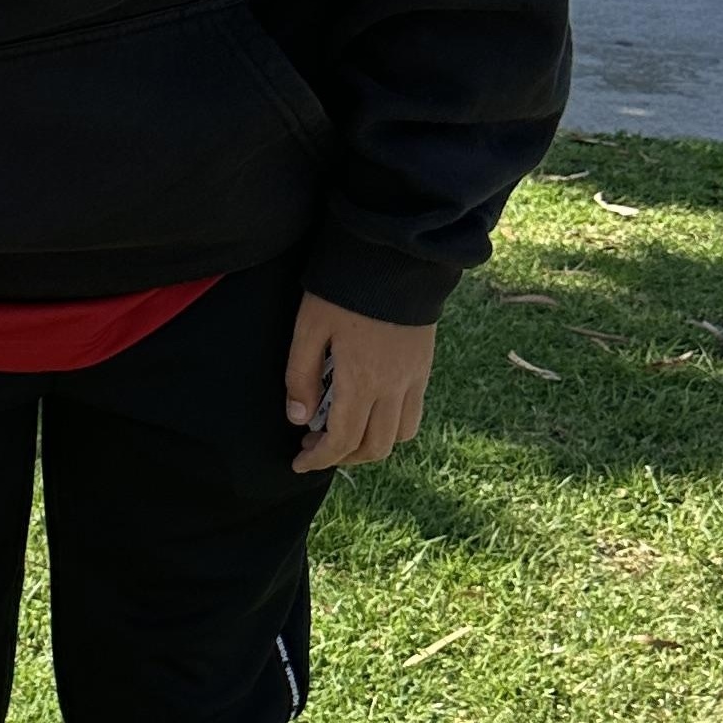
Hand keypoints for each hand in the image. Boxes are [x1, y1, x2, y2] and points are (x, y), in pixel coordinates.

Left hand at [285, 295, 435, 472]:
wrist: (396, 259)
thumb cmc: (345, 291)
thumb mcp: (309, 329)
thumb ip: (301, 377)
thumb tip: (301, 419)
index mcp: (362, 381)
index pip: (343, 440)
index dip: (320, 460)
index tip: (299, 463)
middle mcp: (394, 387)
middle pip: (375, 447)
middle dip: (343, 457)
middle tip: (314, 447)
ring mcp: (415, 378)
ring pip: (400, 435)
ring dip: (371, 445)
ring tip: (342, 433)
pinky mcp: (424, 367)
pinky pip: (414, 413)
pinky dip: (392, 426)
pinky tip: (368, 411)